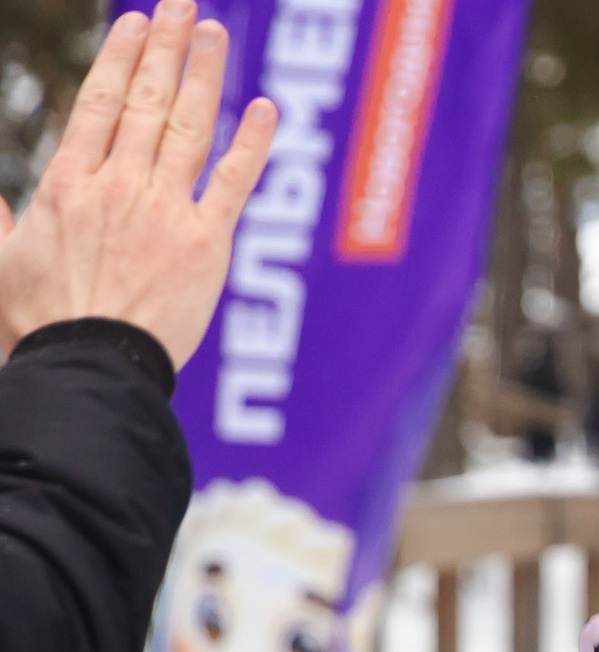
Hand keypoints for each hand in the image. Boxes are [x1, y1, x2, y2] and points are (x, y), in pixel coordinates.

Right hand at [0, 2, 277, 365]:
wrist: (88, 364)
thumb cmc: (41, 323)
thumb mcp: (1, 262)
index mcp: (68, 182)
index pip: (101, 102)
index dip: (124, 58)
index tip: (138, 25)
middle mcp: (117, 185)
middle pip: (148, 101)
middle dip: (167, 48)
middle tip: (184, 7)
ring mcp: (164, 210)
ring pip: (189, 127)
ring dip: (206, 75)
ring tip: (216, 34)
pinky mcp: (206, 243)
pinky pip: (233, 182)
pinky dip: (252, 143)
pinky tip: (266, 109)